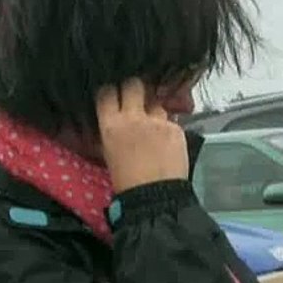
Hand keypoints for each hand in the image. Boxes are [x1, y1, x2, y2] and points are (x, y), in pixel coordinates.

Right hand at [97, 78, 188, 193]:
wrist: (155, 198)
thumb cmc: (126, 182)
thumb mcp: (109, 154)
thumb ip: (112, 132)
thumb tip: (114, 121)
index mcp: (111, 125)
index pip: (107, 92)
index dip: (111, 92)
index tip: (115, 95)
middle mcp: (133, 118)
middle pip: (133, 84)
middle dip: (135, 88)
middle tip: (137, 98)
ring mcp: (157, 121)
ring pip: (156, 103)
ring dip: (154, 111)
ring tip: (155, 130)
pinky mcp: (176, 128)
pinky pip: (171, 122)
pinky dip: (169, 130)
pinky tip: (167, 145)